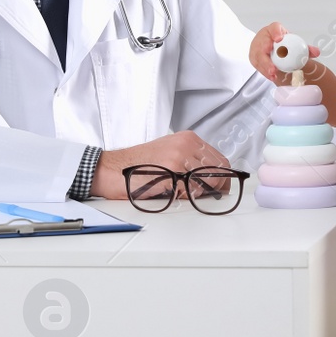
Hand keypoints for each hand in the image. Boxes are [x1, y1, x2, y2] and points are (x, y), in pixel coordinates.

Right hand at [92, 131, 228, 199]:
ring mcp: (179, 157)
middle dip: (215, 186)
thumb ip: (192, 161)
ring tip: (182, 192)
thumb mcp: (169, 153)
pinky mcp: (171, 172)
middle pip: (218, 171)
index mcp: (188, 139)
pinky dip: (186, 197)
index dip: (223, 177)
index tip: (221, 187)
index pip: (220, 159)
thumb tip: (213, 178)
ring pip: (207, 182)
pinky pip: (192, 191)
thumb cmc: (138, 164)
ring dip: (199, 193)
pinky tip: (174, 194)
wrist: (112, 169)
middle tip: (207, 195)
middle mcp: (185, 145)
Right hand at [249, 21, 320, 83]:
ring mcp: (256, 47)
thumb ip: (306, 48)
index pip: (274, 28)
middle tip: (274, 66)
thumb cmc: (285, 45)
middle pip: (262, 44)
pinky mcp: (253, 56)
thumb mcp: (295, 45)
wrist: (275, 49)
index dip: (276, 32)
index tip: (279, 39)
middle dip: (266, 54)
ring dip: (265, 66)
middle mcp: (263, 36)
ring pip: (258, 56)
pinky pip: (257, 64)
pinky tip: (271, 76)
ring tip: (273, 74)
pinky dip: (264, 71)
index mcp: (274, 30)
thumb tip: (316, 52)